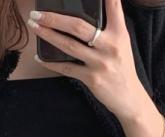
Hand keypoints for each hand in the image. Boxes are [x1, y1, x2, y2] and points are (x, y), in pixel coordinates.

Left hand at [27, 0, 148, 119]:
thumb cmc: (123, 68)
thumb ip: (110, 25)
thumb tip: (94, 10)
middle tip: (37, 13)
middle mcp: (110, 46)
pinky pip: (67, 68)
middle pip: (78, 26)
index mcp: (119, 34)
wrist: (130, 99)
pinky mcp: (92, 79)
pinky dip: (51, 63)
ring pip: (69, 45)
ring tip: (34, 26)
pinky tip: (39, 57)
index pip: (112, 7)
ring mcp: (100, 63)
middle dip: (54, 18)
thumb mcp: (122, 43)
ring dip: (48, 35)